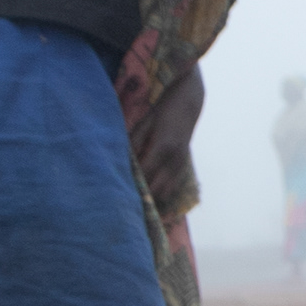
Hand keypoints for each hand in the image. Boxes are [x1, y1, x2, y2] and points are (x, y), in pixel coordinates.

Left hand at [132, 67, 205, 218]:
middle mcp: (174, 158)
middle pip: (156, 187)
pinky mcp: (183, 163)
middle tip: (121, 204)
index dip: (131, 184)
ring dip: (151, 198)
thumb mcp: (146, 121)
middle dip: (140, 197)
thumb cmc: (164, 108)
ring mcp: (182, 162)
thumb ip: (134, 141)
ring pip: (166, 190)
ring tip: (134, 205)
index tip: (115, 192)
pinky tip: (148, 198)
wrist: (190, 100)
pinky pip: (172, 186)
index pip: (144, 173)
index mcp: (163, 146)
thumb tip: (121, 159)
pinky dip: (160, 193)